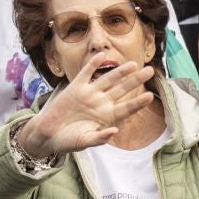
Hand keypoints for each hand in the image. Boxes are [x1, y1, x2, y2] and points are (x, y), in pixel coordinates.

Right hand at [17, 60, 155, 158]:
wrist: (47, 135)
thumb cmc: (68, 141)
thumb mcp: (84, 142)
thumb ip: (99, 138)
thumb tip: (114, 131)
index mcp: (106, 117)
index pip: (126, 108)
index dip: (138, 102)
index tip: (150, 96)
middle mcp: (101, 103)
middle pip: (122, 90)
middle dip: (136, 80)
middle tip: (151, 71)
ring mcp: (89, 94)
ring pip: (108, 79)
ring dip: (120, 71)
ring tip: (134, 64)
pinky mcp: (75, 88)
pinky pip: (86, 73)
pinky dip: (93, 64)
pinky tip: (101, 56)